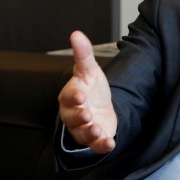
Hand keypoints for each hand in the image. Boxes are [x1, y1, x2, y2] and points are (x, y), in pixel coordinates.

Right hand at [57, 30, 117, 153]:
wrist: (101, 108)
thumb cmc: (91, 89)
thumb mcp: (89, 69)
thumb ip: (83, 53)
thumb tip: (76, 33)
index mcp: (71, 97)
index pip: (68, 97)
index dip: (73, 97)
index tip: (80, 95)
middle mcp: (74, 114)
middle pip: (73, 117)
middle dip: (79, 117)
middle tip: (87, 114)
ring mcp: (83, 128)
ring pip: (82, 133)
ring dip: (89, 132)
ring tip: (96, 129)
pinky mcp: (95, 139)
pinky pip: (96, 145)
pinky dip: (102, 146)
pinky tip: (110, 143)